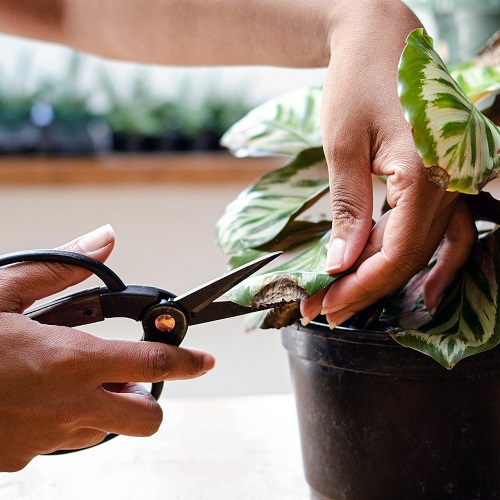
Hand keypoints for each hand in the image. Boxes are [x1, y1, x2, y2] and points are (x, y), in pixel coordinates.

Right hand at [0, 225, 214, 470]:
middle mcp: (67, 406)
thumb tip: (105, 239)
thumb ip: (61, 267)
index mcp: (70, 361)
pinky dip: (64, 420)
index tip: (205, 361)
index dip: (188, 362)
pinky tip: (32, 398)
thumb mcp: (1, 290)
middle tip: (125, 372)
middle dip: (148, 398)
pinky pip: (61, 442)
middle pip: (145, 420)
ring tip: (69, 378)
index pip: (155, 364)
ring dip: (103, 406)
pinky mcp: (19, 460)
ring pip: (104, 431)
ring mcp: (44, 440)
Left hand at [301, 1, 477, 325]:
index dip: (359, 287)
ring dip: (389, 279)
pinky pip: (446, 230)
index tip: (324, 307)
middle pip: (409, 258)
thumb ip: (350, 209)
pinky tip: (417, 286)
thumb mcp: (343, 146)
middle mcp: (452, 181)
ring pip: (426, 249)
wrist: (381, 39)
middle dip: (364, 288)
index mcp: (426, 174)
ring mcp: (455, 179)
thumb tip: (341, 263)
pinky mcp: (445, 176)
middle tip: (324, 310)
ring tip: (352, 300)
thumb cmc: (358, 83)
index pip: (395, 253)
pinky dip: (429, 261)